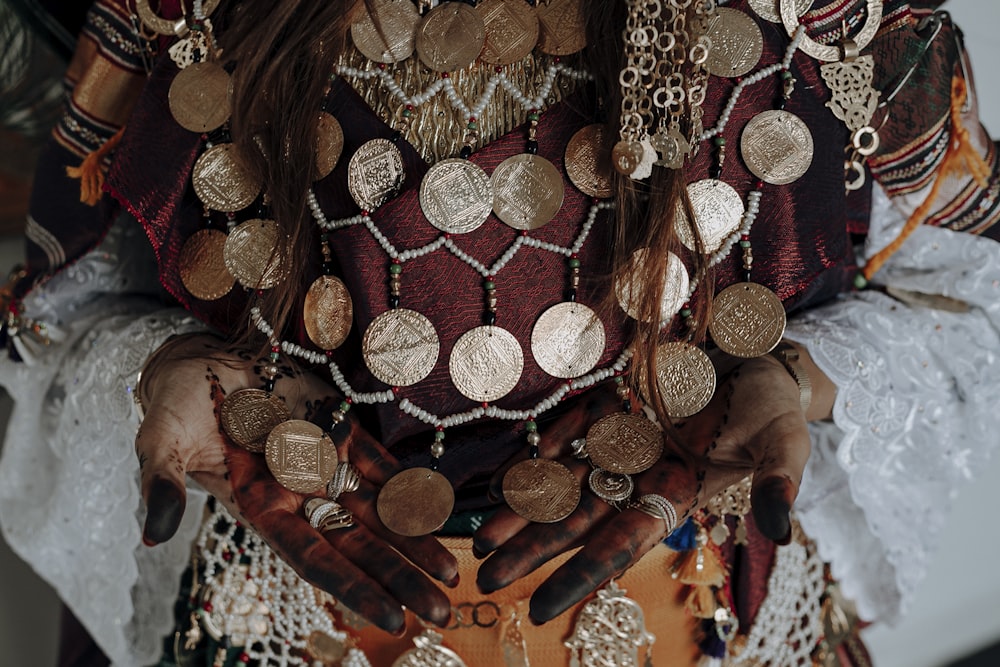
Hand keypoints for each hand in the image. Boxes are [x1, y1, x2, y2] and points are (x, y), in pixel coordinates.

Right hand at [134, 333, 457, 633]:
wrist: (204, 356)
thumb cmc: (177, 401)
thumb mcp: (161, 443)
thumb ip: (165, 486)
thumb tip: (151, 534)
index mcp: (261, 508)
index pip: (315, 558)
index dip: (354, 588)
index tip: (391, 620)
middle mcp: (300, 496)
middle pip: (359, 547)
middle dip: (400, 580)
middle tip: (442, 614)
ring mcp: (326, 466)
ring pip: (379, 514)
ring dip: (415, 545)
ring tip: (451, 577)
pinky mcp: (343, 434)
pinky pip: (384, 468)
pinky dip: (412, 490)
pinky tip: (441, 514)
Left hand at [473, 350, 821, 623]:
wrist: (755, 355)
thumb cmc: (772, 405)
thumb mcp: (784, 441)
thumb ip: (776, 482)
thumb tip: (780, 529)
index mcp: (676, 495)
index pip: (620, 545)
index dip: (579, 577)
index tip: (538, 610)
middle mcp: (640, 477)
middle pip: (577, 521)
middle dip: (532, 551)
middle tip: (486, 579)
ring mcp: (620, 445)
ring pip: (562, 484)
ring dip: (521, 511)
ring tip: (479, 541)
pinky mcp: (609, 409)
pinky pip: (567, 435)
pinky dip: (540, 453)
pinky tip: (508, 475)